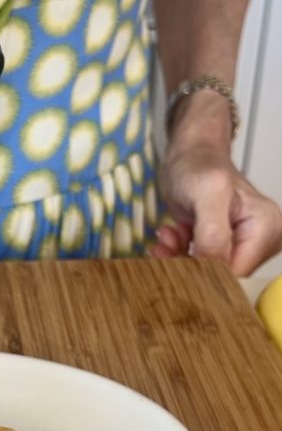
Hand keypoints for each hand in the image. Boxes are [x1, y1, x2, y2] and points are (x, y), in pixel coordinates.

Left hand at [150, 139, 281, 276]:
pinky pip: (199, 264)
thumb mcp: (207, 193)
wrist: (189, 155)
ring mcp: (243, 244)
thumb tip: (212, 268)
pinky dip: (180, 254)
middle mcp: (261, 239)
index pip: (236, 273)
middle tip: (165, 247)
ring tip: (168, 236)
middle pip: (222, 275)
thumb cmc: (199, 165)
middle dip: (189, 265)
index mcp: (266, 228)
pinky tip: (171, 236)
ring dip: (180, 258)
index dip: (203, 274)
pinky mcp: (224, 246)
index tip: (174, 262)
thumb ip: (213, 233)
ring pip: (207, 272)